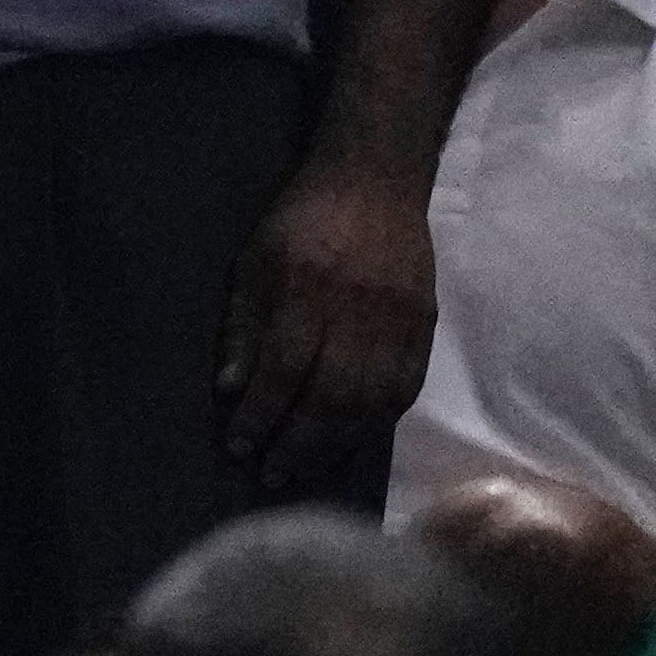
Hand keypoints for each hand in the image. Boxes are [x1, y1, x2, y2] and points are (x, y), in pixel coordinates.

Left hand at [216, 154, 436, 489]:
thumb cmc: (302, 219)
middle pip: (331, 394)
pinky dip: (379, 423)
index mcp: (306, 287)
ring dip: (338, 444)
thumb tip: (230, 388)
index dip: (260, 413)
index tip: (238, 446)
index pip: (282, 368)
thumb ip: (244, 325)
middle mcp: (356, 309)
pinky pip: (406, 388)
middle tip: (272, 475)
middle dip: (299, 443)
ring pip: (372, 400)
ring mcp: (398, 320)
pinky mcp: (424, 325)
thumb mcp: (255, 259)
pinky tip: (354, 442)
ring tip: (308, 470)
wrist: (375, 180)